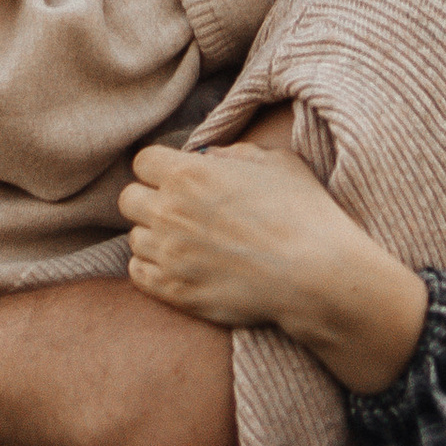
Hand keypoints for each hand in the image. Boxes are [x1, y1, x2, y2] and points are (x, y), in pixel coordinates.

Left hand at [120, 141, 429, 394]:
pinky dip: (152, 266)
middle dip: (150, 199)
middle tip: (178, 209)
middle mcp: (170, 212)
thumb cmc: (303, 212)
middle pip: (128, 199)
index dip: (161, 168)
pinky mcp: (174, 292)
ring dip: (153, 235)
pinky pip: (137, 273)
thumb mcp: (276, 162)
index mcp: (189, 174)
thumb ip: (234, 153)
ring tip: (185, 240)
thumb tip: (210, 157)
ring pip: (134, 238)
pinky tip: (179, 264)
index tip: (179, 177)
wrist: (316, 275)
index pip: (142, 162)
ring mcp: (169, 255)